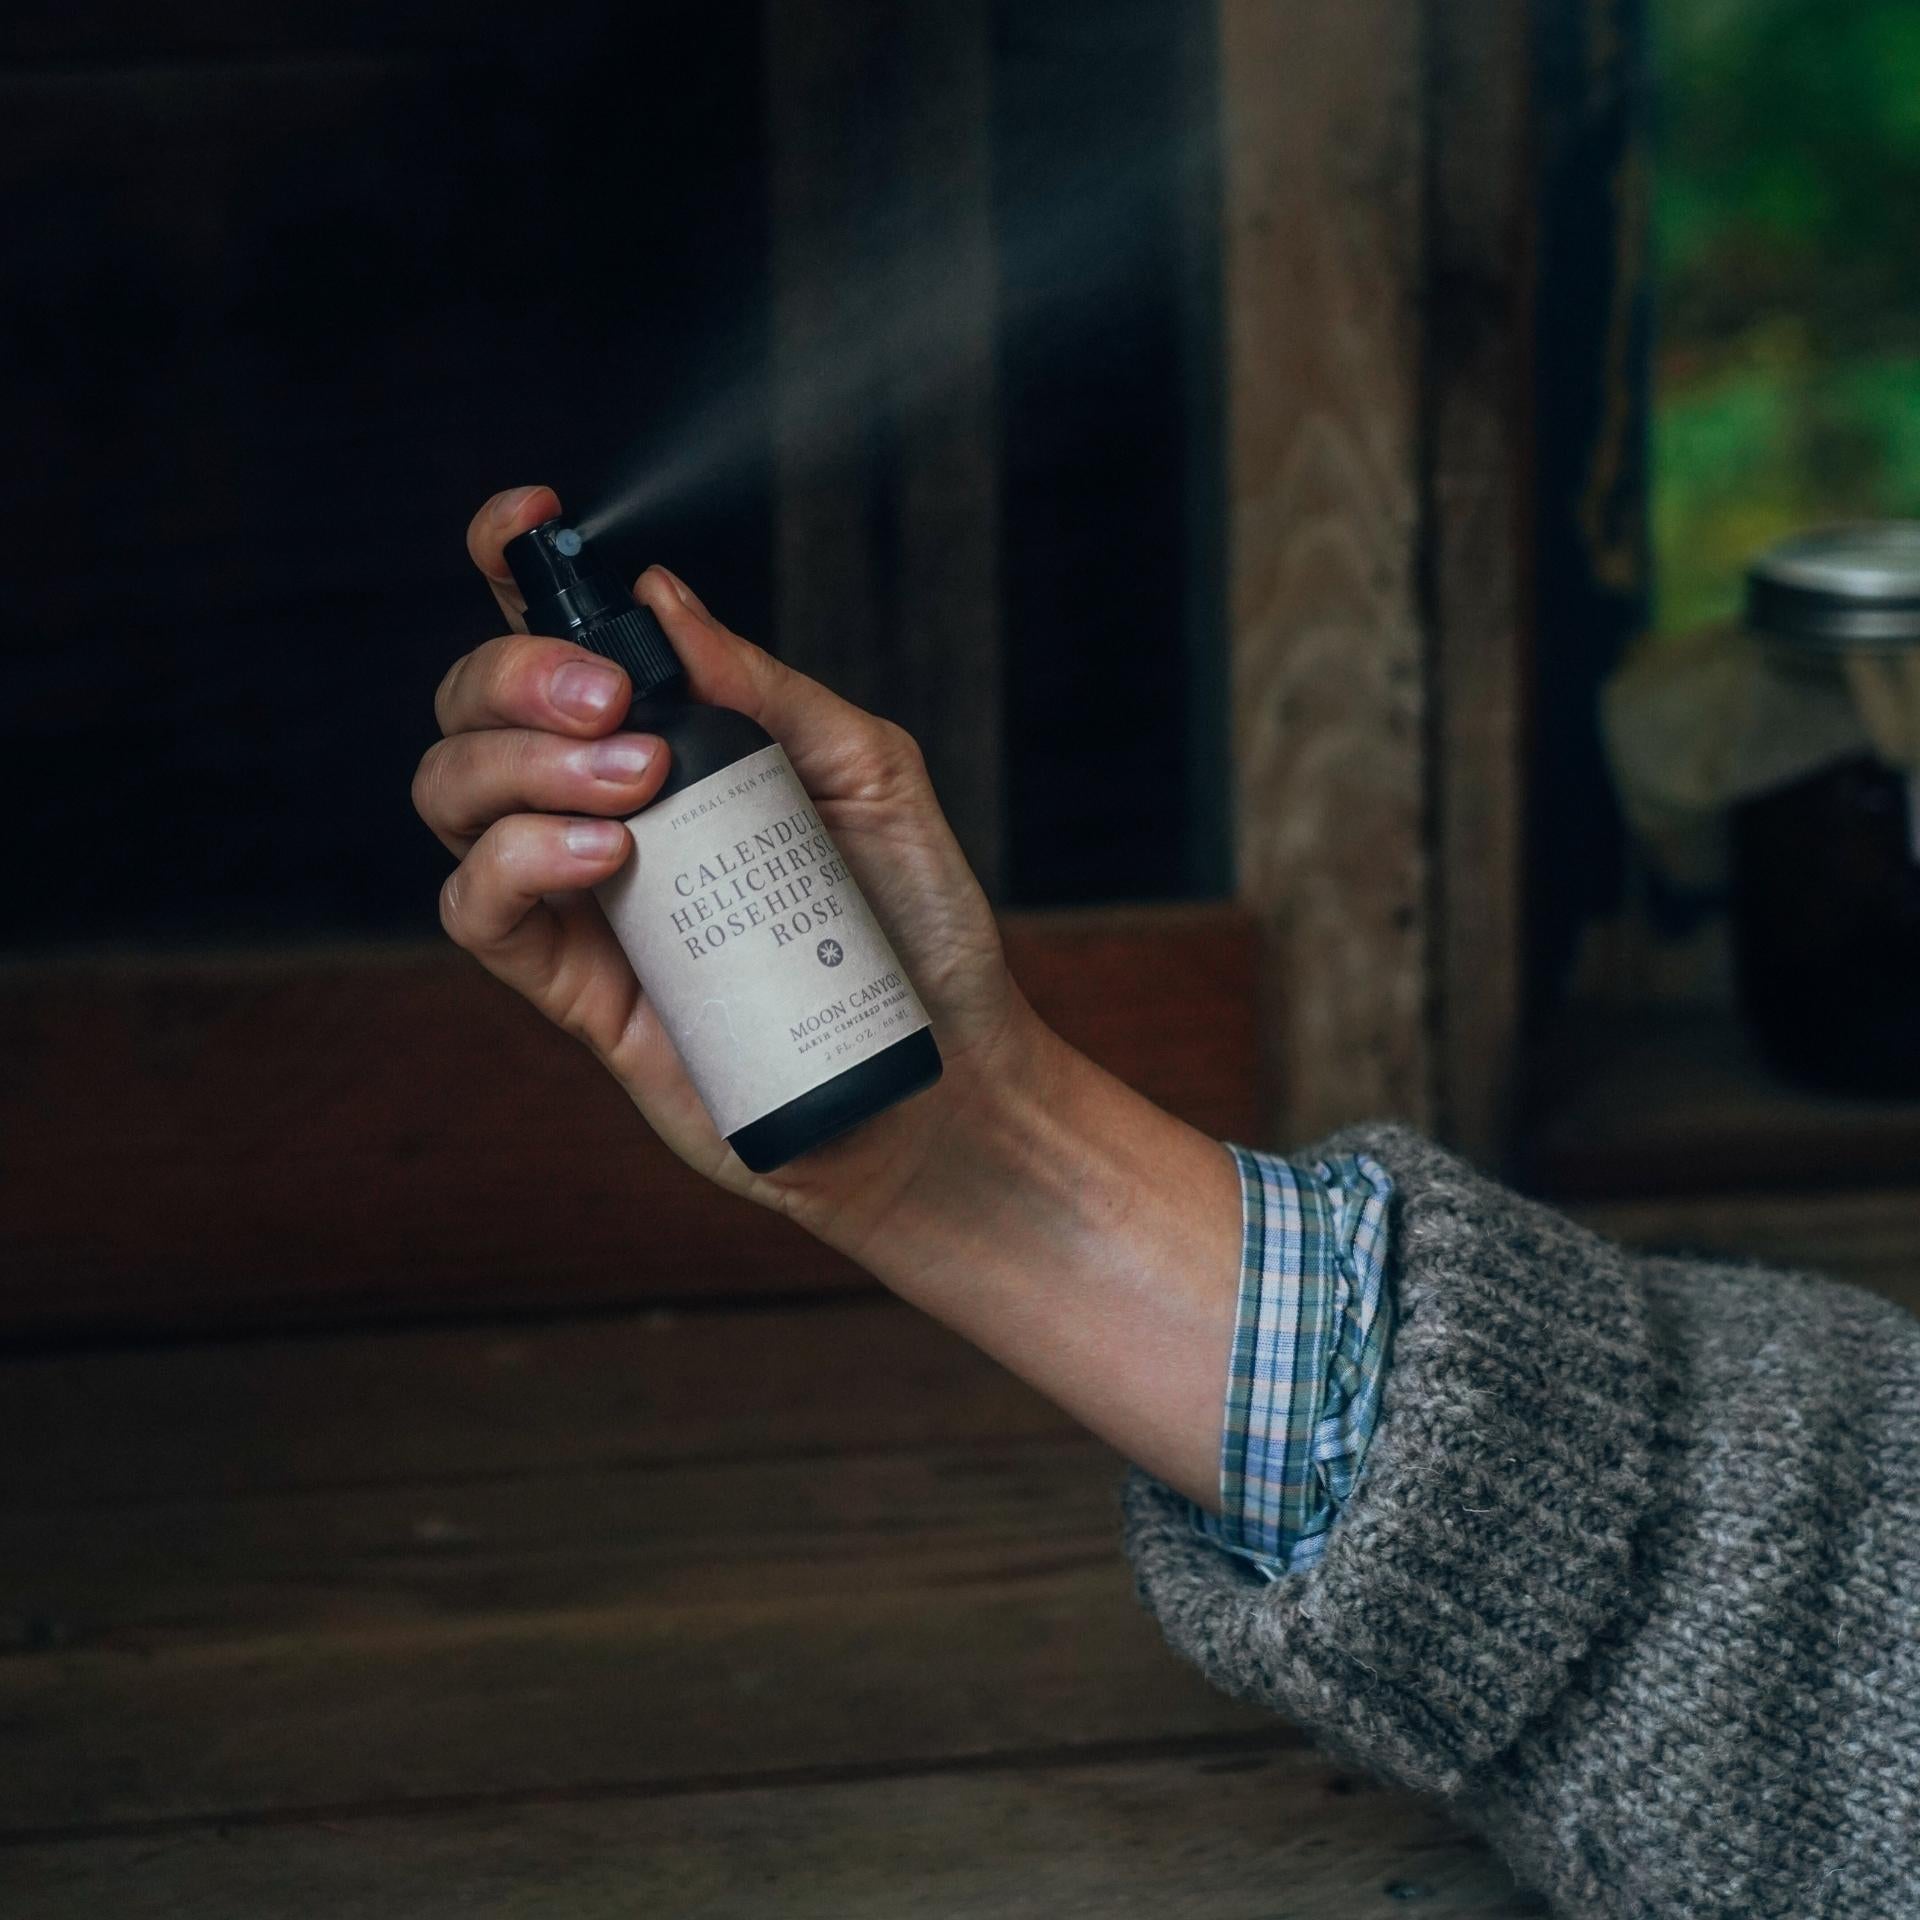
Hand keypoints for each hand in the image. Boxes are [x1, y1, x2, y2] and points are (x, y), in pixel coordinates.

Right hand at [413, 484, 1044, 1250]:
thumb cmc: (911, 930)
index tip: (530, 522)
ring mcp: (581, 899)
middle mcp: (606, 810)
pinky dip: (514, 860)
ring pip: (452, 797)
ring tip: (634, 782)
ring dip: (517, 763)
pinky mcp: (575, 992)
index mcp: (670, 747)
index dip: (516, 572)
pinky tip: (605, 853)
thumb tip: (665, 598)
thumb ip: (768, 692)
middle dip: (515, 674)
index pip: (557, 645)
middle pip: (474, 710)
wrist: (937, 1081)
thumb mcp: (870, 780)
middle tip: (614, 700)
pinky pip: (478, 911)